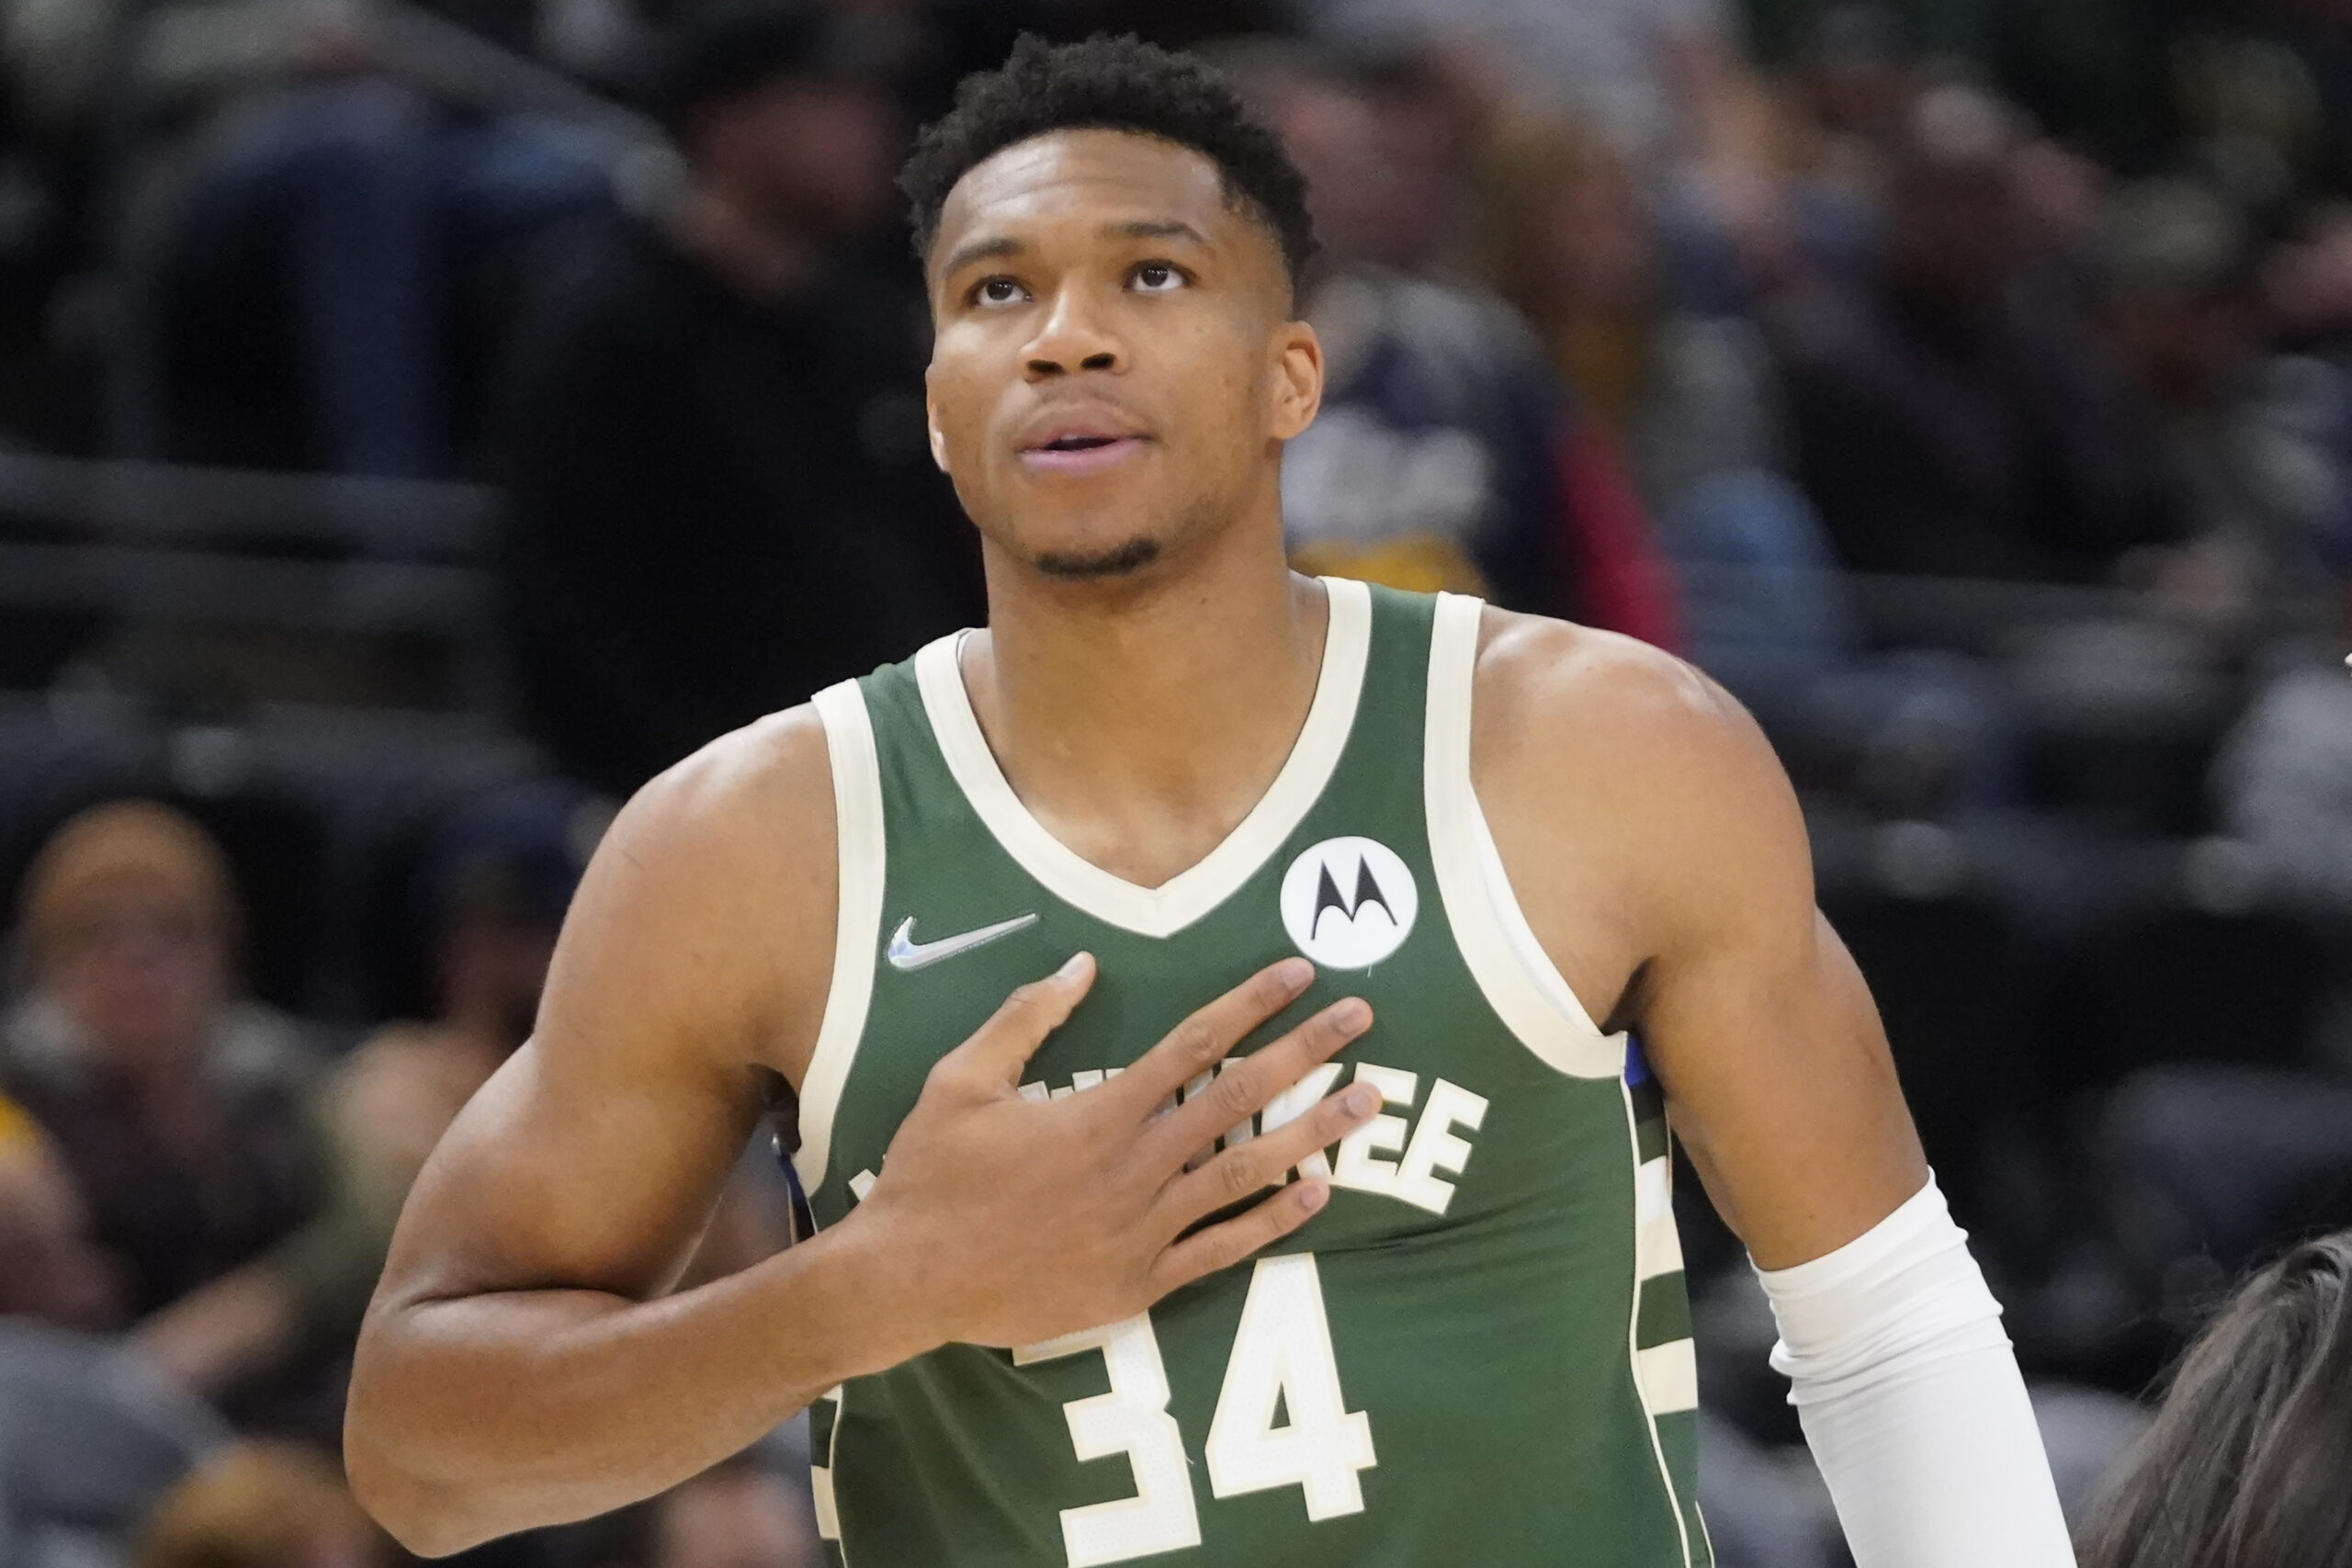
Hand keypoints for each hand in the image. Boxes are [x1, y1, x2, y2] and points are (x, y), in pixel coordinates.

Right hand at [850, 954, 1377, 1350]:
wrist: (910, 1280)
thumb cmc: (932, 1176)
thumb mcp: (962, 1080)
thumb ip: (1026, 1019)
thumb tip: (1082, 965)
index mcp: (1099, 1113)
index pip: (1195, 1044)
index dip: (1252, 1003)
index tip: (1299, 972)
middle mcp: (1136, 1167)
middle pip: (1240, 1099)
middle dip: (1307, 1052)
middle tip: (1361, 1018)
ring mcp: (1145, 1230)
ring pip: (1247, 1173)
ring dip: (1313, 1133)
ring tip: (1368, 1102)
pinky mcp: (1140, 1284)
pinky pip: (1222, 1250)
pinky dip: (1274, 1222)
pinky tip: (1317, 1195)